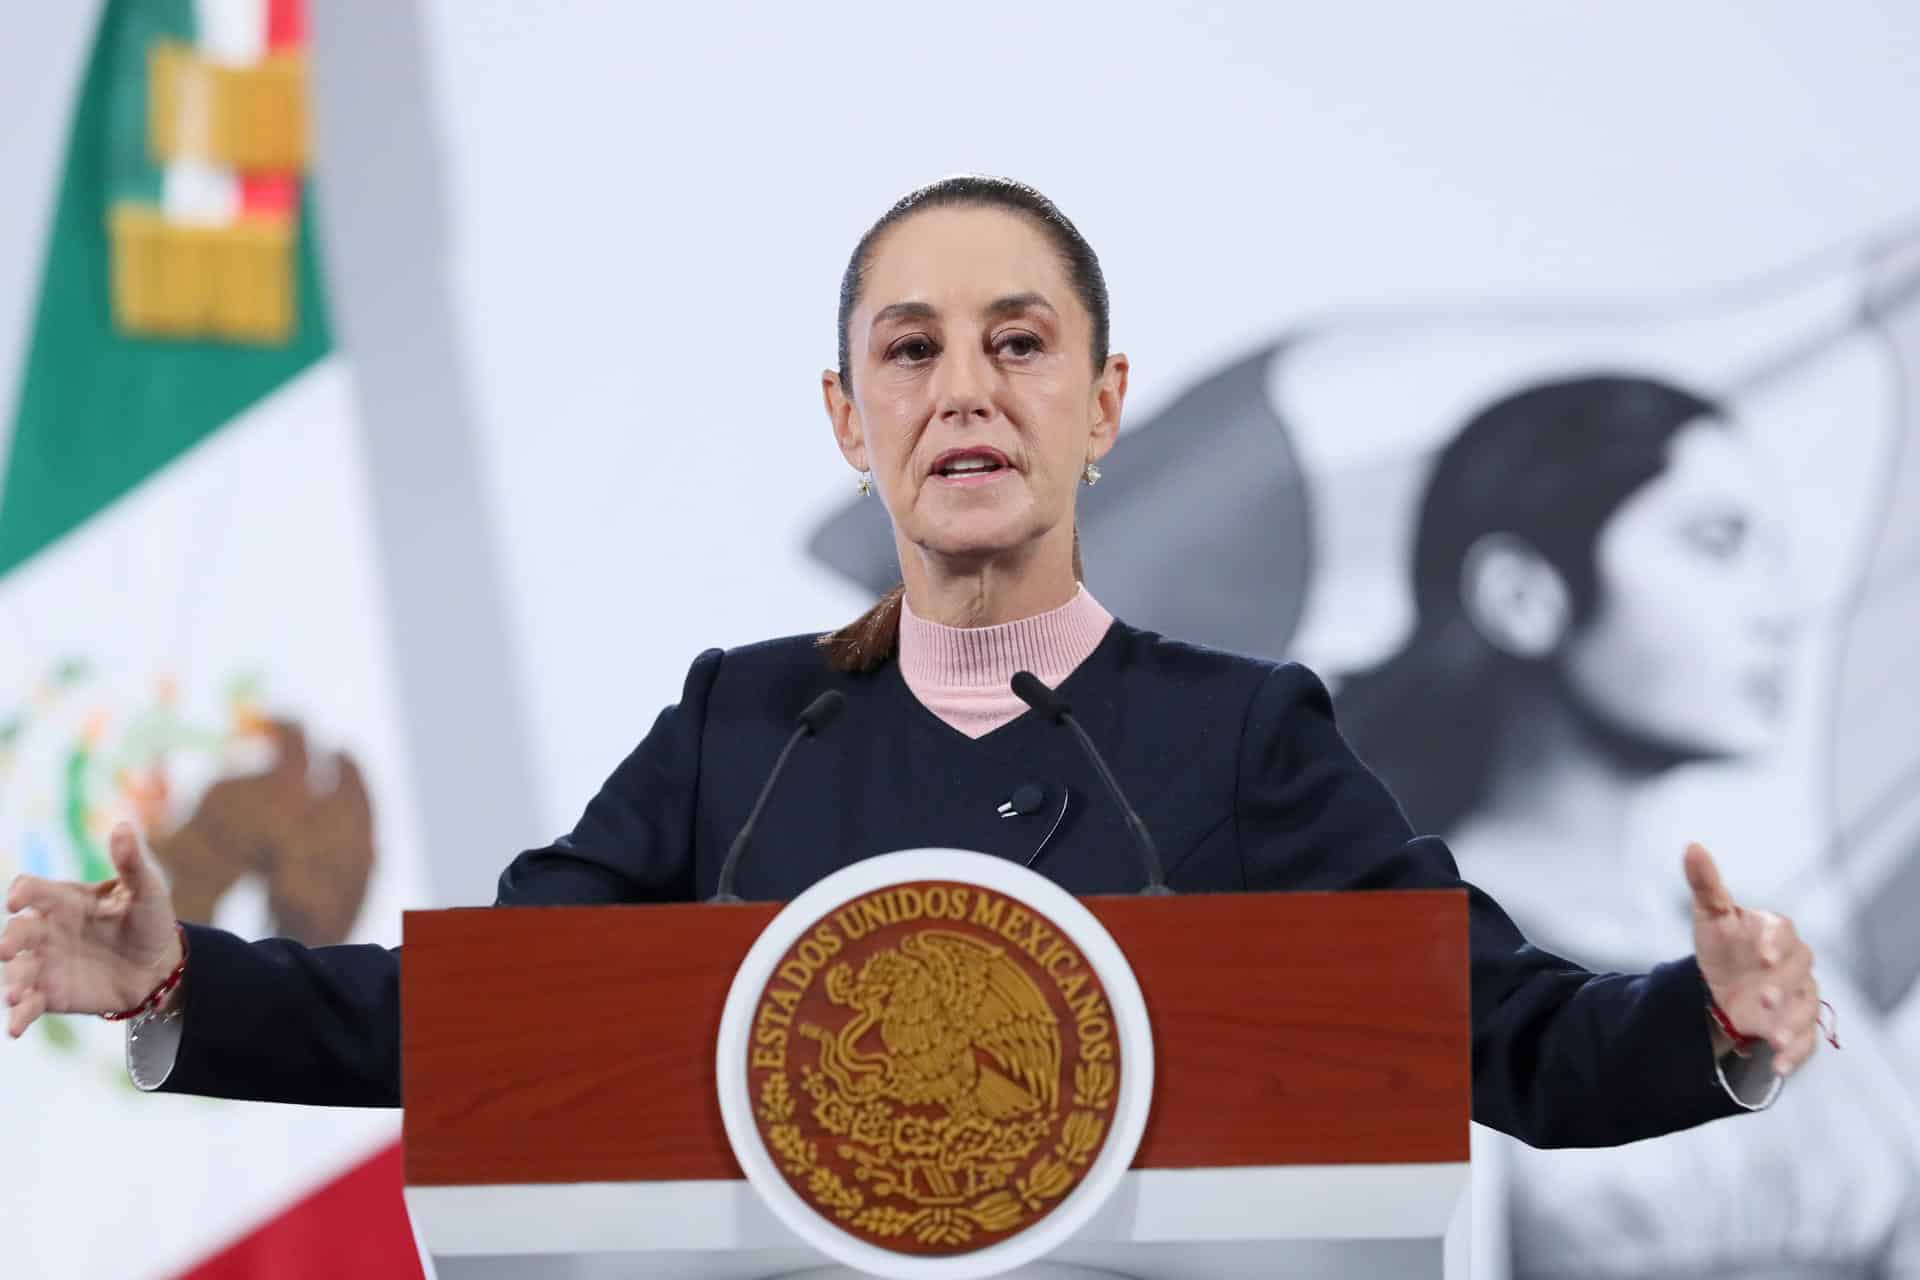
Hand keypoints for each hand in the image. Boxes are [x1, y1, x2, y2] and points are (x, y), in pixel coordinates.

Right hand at [2, 822, 180, 1037]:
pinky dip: (18, 1015)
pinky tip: (15, 1026)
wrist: (158, 967)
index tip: (19, 899)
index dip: (22, 893)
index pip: (33, 891)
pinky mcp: (49, 994)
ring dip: (11, 983)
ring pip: (16, 972)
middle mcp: (47, 931)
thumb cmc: (148, 921)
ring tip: (14, 996)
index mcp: (65, 901)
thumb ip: (132, 862)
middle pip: (17, 932)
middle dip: (10, 940)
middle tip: (10, 950)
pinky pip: (27, 1005)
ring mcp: (44, 963)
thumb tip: (124, 826)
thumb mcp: (147, 891)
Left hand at [1686, 842, 1820, 1076]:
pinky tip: (1777, 1064)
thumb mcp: (1709, 914)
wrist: (1726, 983)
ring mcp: (1798, 994)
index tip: (1763, 955)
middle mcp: (1793, 962)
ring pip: (1805, 1008)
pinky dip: (1794, 1053)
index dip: (1776, 942)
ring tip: (1774, 1039)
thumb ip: (1705, 883)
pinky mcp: (1796, 1025)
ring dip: (1792, 1025)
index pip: (1783, 930)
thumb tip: (1692, 846)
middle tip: (1762, 999)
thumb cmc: (1723, 943)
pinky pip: (1805, 1040)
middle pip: (1799, 971)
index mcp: (1774, 931)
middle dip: (1782, 986)